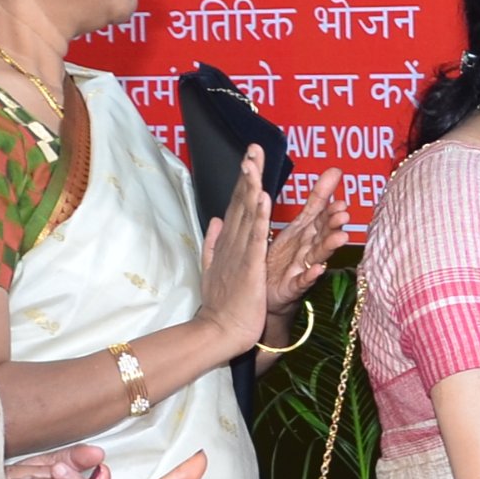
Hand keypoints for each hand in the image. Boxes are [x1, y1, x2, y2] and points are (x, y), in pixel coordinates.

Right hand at [191, 150, 276, 357]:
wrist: (219, 331)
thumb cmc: (222, 304)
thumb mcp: (215, 268)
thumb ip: (215, 242)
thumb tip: (215, 220)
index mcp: (229, 243)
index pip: (237, 206)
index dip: (242, 181)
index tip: (249, 157)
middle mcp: (233, 243)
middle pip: (241, 203)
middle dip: (247, 174)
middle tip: (253, 147)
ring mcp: (240, 254)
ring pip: (248, 215)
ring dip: (252, 187)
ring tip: (255, 162)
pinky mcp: (250, 267)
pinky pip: (256, 239)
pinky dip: (260, 218)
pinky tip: (264, 198)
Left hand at [261, 168, 345, 333]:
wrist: (268, 292)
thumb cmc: (285, 258)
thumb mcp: (301, 224)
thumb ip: (318, 199)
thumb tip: (336, 170)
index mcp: (307, 233)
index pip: (321, 217)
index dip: (330, 209)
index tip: (341, 201)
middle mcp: (309, 249)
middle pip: (323, 234)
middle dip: (334, 225)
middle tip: (343, 216)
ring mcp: (302, 267)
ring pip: (318, 254)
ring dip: (329, 246)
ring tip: (339, 238)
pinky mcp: (294, 286)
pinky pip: (303, 280)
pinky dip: (310, 275)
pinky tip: (317, 269)